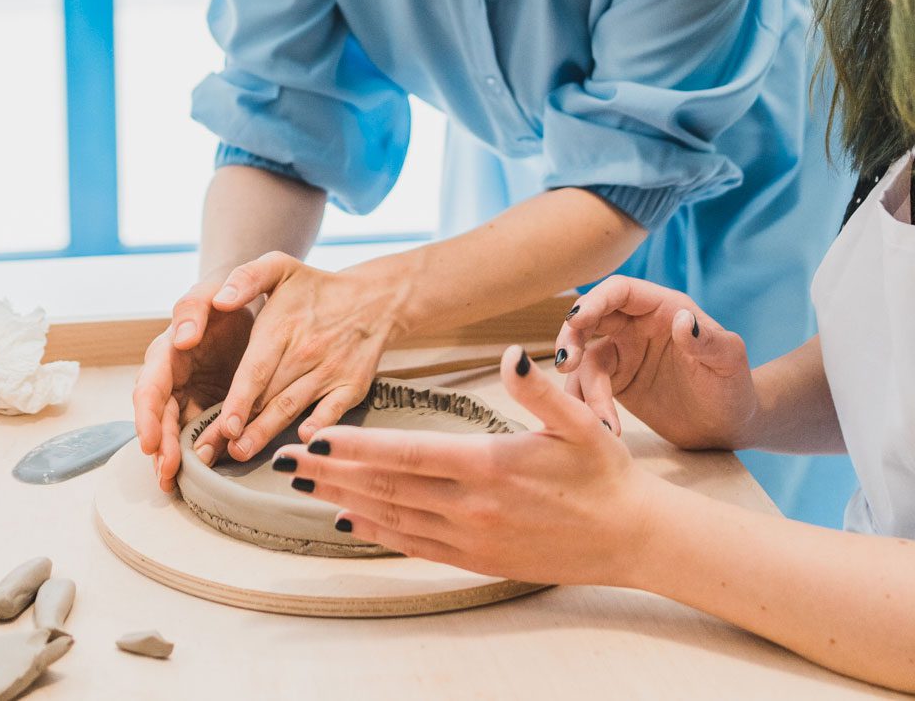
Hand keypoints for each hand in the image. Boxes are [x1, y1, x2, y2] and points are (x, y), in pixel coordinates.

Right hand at [132, 284, 253, 491]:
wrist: (248, 298)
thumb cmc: (225, 292)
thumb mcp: (210, 289)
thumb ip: (193, 307)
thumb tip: (180, 338)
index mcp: (166, 353)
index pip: (149, 388)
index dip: (146, 417)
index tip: (149, 442)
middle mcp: (171, 378)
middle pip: (157, 418)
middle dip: (158, 447)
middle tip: (167, 474)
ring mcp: (188, 393)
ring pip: (172, 431)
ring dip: (170, 457)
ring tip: (173, 484)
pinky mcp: (208, 403)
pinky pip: (198, 432)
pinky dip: (195, 452)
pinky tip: (198, 474)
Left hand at [189, 251, 408, 465]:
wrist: (375, 298)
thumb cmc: (316, 287)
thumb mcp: (280, 267)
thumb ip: (245, 277)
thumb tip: (220, 301)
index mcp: (282, 327)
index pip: (254, 370)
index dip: (238, 401)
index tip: (222, 426)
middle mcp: (306, 351)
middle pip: (266, 396)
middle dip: (237, 428)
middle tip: (210, 452)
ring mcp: (330, 371)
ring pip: (291, 408)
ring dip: (266, 434)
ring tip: (241, 453)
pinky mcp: (352, 386)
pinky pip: (333, 411)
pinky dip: (320, 427)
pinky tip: (303, 444)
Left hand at [273, 346, 660, 585]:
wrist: (630, 536)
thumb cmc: (605, 472)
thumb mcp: (580, 421)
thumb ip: (540, 390)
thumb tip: (515, 355)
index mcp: (490, 466)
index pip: (407, 454)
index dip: (357, 445)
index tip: (316, 438)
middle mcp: (472, 507)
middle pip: (387, 486)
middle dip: (332, 472)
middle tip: (284, 461)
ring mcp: (472, 538)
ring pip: (393, 517)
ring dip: (344, 499)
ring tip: (304, 487)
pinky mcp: (477, 558)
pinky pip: (414, 545)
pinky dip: (377, 531)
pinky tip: (351, 519)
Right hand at [553, 276, 757, 448]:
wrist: (728, 425)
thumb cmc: (734, 386)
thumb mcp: (728, 361)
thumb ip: (706, 340)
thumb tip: (682, 320)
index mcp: (663, 308)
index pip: (620, 291)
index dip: (594, 301)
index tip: (576, 321)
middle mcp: (637, 325)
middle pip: (591, 317)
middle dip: (572, 335)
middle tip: (567, 364)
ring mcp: (625, 353)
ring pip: (586, 357)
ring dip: (581, 384)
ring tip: (601, 422)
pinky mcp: (617, 382)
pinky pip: (589, 386)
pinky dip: (586, 404)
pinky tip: (603, 429)